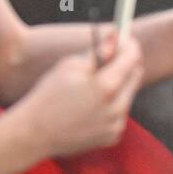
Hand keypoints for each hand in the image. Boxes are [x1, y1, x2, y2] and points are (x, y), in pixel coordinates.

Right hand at [20, 31, 144, 158]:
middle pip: (135, 76)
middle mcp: (116, 107)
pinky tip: (90, 108)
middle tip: (110, 61)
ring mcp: (116, 124)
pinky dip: (111, 107)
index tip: (126, 41)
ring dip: (117, 88)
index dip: (129, 46)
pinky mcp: (112, 136)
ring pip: (127, 96)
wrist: (37, 133)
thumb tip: (115, 38)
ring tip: (91, 89)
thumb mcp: (71, 65)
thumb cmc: (50, 95)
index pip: (132, 58)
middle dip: (125, 66)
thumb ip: (98, 51)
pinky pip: (119, 114)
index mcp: (106, 86)